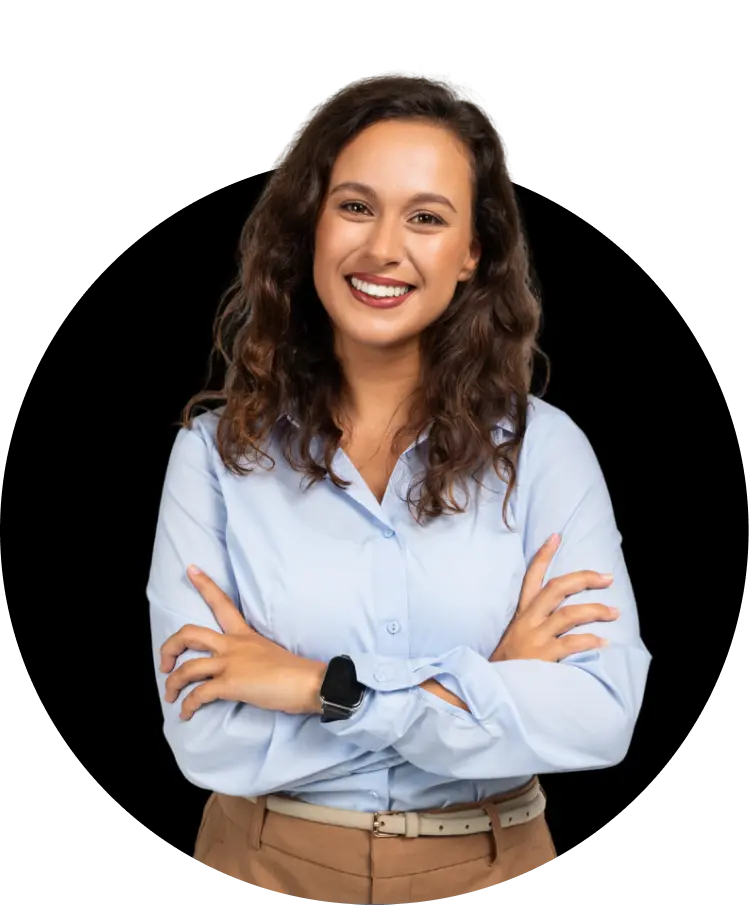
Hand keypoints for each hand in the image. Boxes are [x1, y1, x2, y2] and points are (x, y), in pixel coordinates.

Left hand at [160, 566, 325, 719]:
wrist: (308, 682)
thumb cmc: (295, 670)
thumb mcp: (269, 652)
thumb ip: (250, 655)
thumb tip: (243, 668)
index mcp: (244, 635)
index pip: (221, 603)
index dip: (203, 584)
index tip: (190, 569)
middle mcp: (233, 645)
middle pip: (189, 634)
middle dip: (169, 647)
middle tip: (164, 663)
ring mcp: (231, 664)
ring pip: (187, 668)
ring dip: (172, 683)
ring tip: (170, 695)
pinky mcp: (231, 684)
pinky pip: (199, 694)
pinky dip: (188, 706)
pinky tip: (186, 714)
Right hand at [490, 534, 618, 662]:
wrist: (491, 688)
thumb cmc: (509, 664)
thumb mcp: (515, 636)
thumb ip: (533, 623)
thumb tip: (557, 613)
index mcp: (522, 613)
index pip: (532, 577)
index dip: (543, 555)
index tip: (556, 536)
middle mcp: (528, 620)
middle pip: (557, 588)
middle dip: (584, 579)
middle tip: (607, 577)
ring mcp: (535, 637)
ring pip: (569, 614)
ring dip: (595, 610)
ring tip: (614, 612)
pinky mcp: (543, 657)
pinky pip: (571, 643)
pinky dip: (590, 641)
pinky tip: (603, 642)